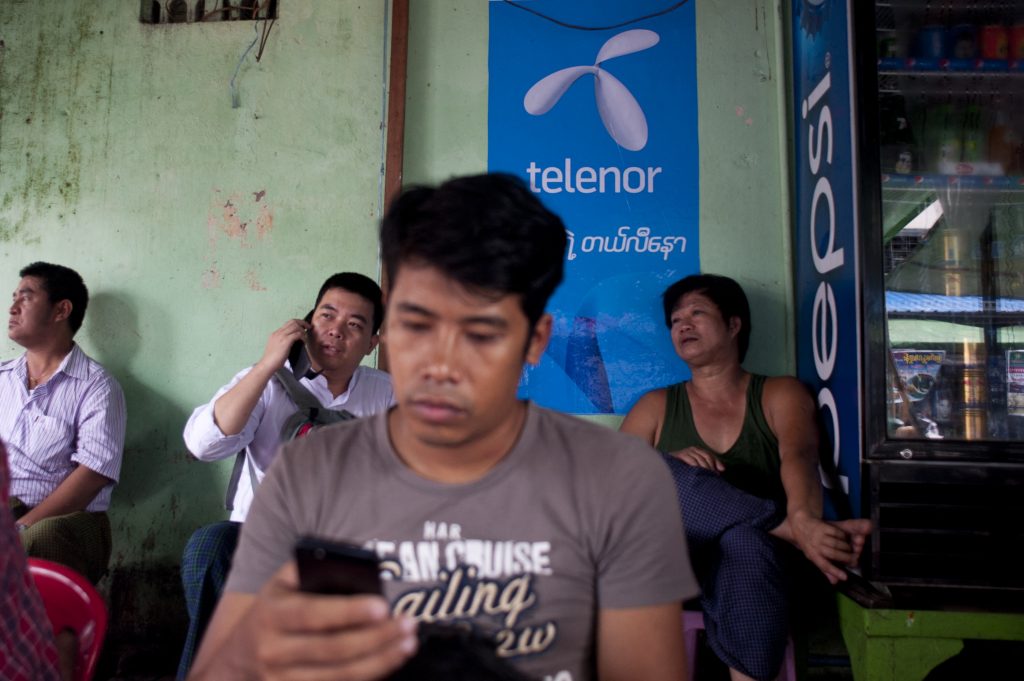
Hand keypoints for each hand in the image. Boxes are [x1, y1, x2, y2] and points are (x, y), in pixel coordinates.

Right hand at [241, 562, 417, 680]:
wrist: (234, 661)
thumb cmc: (271, 612)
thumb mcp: (280, 584)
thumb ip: (312, 570)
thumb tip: (359, 569)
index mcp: (271, 614)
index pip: (313, 614)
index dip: (349, 613)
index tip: (383, 606)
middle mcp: (274, 651)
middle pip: (333, 649)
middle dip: (377, 638)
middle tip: (409, 624)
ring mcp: (282, 680)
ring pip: (340, 675)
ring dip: (380, 661)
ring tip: (408, 644)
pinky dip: (368, 676)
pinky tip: (389, 661)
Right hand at [256, 319, 311, 372]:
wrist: (267, 364)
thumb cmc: (273, 359)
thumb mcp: (277, 347)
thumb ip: (283, 341)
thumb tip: (294, 341)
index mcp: (275, 333)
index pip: (288, 323)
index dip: (297, 323)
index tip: (303, 327)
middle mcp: (278, 332)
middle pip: (293, 321)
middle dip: (302, 323)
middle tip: (308, 327)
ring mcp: (281, 336)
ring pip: (295, 326)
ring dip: (303, 330)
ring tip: (306, 336)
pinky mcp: (285, 341)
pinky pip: (297, 334)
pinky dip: (302, 336)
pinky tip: (304, 342)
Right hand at [670, 447, 723, 472]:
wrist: (665, 466)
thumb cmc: (682, 468)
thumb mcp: (696, 466)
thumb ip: (707, 466)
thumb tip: (722, 470)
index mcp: (697, 450)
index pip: (710, 455)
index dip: (716, 462)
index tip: (721, 471)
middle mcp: (693, 449)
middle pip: (706, 456)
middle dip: (711, 466)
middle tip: (713, 476)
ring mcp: (687, 451)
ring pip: (700, 459)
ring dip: (705, 468)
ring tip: (707, 476)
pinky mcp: (681, 455)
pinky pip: (692, 460)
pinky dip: (696, 466)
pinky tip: (698, 472)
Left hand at [789, 513, 870, 584]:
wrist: (799, 525)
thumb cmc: (809, 544)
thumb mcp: (813, 557)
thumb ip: (825, 569)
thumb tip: (835, 582)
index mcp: (813, 555)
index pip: (824, 565)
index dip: (835, 572)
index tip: (845, 577)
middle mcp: (815, 545)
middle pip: (834, 554)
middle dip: (846, 558)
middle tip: (854, 559)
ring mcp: (819, 535)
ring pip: (837, 543)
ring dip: (846, 547)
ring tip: (850, 549)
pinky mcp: (823, 526)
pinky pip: (837, 533)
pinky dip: (843, 536)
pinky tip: (845, 539)